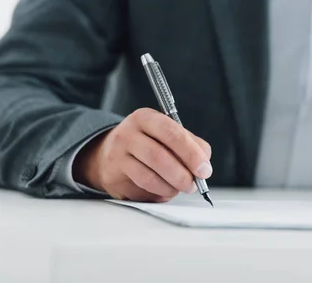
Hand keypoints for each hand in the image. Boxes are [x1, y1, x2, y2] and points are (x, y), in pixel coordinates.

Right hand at [73, 108, 211, 201]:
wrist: (108, 153)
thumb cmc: (146, 142)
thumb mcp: (166, 133)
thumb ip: (190, 144)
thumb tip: (204, 165)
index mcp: (145, 118)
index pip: (171, 133)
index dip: (191, 153)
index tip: (204, 169)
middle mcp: (128, 134)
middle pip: (158, 157)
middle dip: (181, 175)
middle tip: (193, 184)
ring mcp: (117, 157)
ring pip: (148, 178)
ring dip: (170, 188)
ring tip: (178, 188)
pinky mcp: (113, 178)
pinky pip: (140, 191)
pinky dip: (157, 194)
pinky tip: (162, 190)